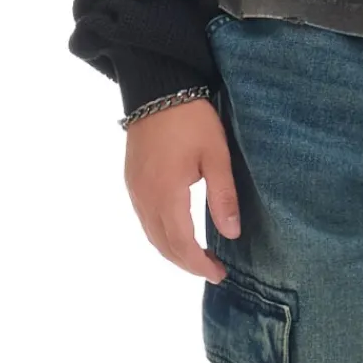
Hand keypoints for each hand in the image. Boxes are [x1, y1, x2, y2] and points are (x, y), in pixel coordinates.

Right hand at [123, 98, 240, 279]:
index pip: (181, 243)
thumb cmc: (192, 119)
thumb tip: (231, 234)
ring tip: (198, 257)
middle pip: (162, 245)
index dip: (199, 265)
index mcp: (166, 194)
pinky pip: (144, 219)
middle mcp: (144, 197)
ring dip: (173, 251)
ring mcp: (134, 190)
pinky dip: (161, 235)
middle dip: (187, 264)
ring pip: (151, 235)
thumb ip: (223, 196)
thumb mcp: (216, 155)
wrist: (157, 89)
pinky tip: (178, 233)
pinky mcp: (131, 181)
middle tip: (212, 270)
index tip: (219, 273)